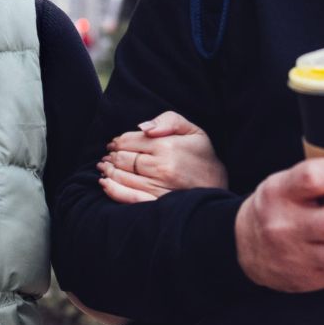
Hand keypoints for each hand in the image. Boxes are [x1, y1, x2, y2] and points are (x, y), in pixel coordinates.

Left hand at [97, 111, 228, 202]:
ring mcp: (160, 188)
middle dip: (112, 155)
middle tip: (108, 155)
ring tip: (105, 167)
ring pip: (122, 177)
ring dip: (109, 171)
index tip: (115, 143)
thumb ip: (168, 120)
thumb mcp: (192, 130)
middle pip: (123, 159)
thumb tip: (142, 127)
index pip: (130, 141)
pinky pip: (129, 198)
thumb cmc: (202, 155)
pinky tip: (106, 184)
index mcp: (167, 146)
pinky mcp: (158, 204)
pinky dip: (114, 190)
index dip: (118, 141)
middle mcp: (162, 168)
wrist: (218, 185)